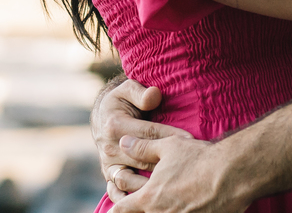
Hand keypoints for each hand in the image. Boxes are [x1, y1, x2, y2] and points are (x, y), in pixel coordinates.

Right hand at [92, 79, 190, 199]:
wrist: (102, 116)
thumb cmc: (121, 102)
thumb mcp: (127, 90)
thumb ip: (141, 93)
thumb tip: (154, 95)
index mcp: (116, 124)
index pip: (148, 133)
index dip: (170, 135)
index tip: (190, 140)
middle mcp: (110, 146)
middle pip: (142, 158)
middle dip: (165, 163)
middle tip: (187, 166)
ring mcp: (108, 163)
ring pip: (128, 179)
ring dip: (148, 185)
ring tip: (169, 189)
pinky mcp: (109, 174)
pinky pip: (114, 190)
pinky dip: (125, 198)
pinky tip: (143, 203)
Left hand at [111, 135, 247, 212]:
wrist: (232, 174)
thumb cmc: (199, 158)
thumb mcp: (168, 147)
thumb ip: (142, 147)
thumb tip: (122, 143)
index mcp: (149, 198)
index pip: (122, 209)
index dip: (117, 206)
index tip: (116, 203)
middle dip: (135, 210)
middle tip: (138, 201)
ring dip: (158, 211)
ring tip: (163, 203)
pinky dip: (179, 212)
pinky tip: (185, 206)